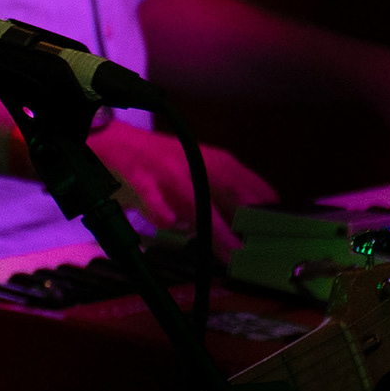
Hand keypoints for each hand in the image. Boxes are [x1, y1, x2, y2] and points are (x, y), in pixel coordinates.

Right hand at [85, 119, 270, 248]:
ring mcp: (166, 170)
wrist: (111, 140)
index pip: (247, 180)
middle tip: (260, 243)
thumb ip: (216, 193)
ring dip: (214, 226)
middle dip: (246, 215)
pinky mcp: (139, 176)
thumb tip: (243, 222)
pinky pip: (152, 195)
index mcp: (211, 159)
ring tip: (229, 250)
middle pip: (228, 188)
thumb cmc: (155, 161)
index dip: (264, 203)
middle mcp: (193, 162)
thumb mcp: (192, 170)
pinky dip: (161, 209)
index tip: (278, 228)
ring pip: (194, 198)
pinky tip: (169, 222)